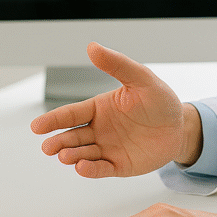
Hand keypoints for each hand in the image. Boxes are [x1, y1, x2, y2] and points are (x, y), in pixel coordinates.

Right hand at [30, 42, 199, 177]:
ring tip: (65, 156)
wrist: (180, 126)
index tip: (37, 127)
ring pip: (83, 154)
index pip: (71, 114)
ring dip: (72, 156)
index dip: (54, 120)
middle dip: (59, 142)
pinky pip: (102, 169)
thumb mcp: (140, 78)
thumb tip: (92, 47)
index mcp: (99, 108)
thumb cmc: (159, 100)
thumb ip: (117, 65)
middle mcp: (99, 129)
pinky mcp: (120, 165)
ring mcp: (108, 148)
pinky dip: (91, 169)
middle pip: (73, 137)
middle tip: (47, 147)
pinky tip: (82, 167)